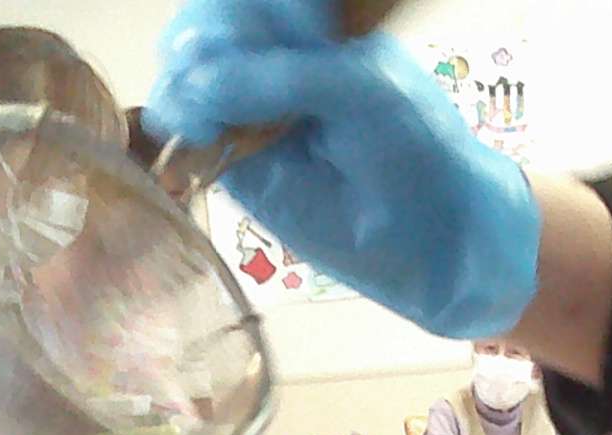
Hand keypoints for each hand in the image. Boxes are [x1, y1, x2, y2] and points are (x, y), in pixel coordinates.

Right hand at [145, 3, 537, 337]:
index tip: (266, 35)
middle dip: (200, 48)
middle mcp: (271, 64)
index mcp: (305, 29)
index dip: (231, 15)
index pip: (240, 1)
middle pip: (202, 34)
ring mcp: (249, 114)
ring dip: (181, 88)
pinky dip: (176, 132)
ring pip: (185, 81)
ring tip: (204, 116)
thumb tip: (192, 86)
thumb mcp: (354, 88)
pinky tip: (192, 137)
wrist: (435, 234)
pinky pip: (186, 138)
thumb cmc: (413, 147)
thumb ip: (277, 76)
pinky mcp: (237, 167)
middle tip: (217, 79)